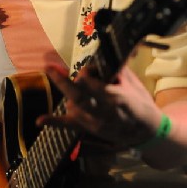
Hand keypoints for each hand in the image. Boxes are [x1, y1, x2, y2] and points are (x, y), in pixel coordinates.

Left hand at [36, 63, 162, 150]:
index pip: (97, 87)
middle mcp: (104, 113)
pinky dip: (54, 122)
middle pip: (80, 97)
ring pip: (73, 106)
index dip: (88, 76)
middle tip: (49, 68)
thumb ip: (114, 69)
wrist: (146, 132)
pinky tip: (40, 120)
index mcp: (118, 99)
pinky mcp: (90, 130)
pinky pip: (69, 126)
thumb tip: (100, 56)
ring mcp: (96, 123)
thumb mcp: (132, 82)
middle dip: (64, 83)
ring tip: (66, 78)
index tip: (85, 70)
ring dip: (69, 92)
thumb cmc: (141, 102)